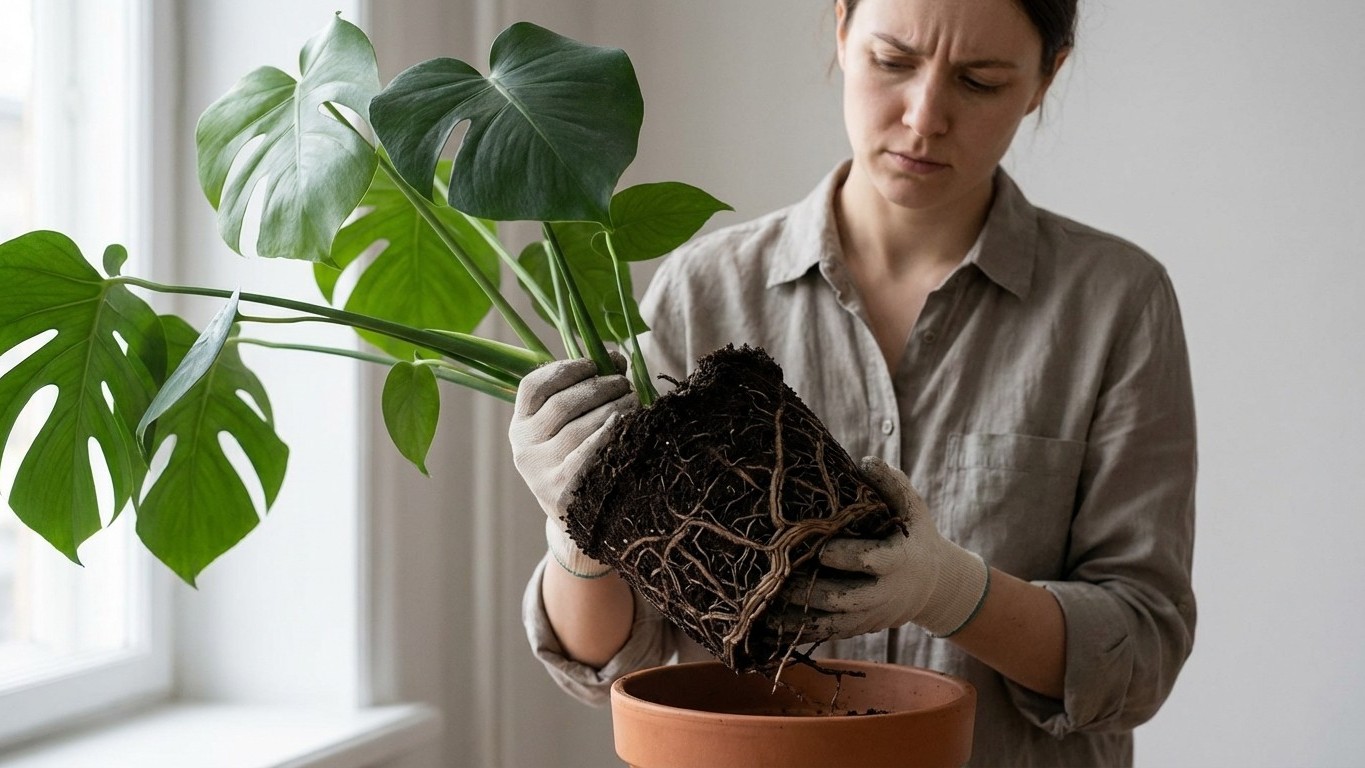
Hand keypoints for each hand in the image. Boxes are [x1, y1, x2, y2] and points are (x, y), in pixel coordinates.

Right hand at [510, 354, 636, 577]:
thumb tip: (615, 357)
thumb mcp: (566, 432)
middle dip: (599, 385)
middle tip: (624, 381)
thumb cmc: (580, 463)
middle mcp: (524, 448)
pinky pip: (591, 451)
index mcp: (520, 427)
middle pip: (563, 402)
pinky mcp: (562, 490)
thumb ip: (579, 396)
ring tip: (632, 399)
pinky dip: (611, 432)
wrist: (582, 524)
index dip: (566, 368)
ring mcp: (541, 470)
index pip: (534, 386)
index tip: (595, 362)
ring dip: (612, 405)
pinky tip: (627, 423)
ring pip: (581, 424)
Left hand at [779, 456, 989, 638]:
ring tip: (766, 607)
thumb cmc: (914, 535)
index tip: (819, 547)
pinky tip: (771, 626)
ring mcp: (871, 615)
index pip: (870, 561)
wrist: (934, 583)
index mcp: (898, 560)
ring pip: (832, 623)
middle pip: (845, 598)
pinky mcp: (860, 628)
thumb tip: (865, 461)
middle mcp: (885, 593)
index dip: (845, 556)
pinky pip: (827, 634)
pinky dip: (800, 632)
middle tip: (780, 576)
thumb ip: (892, 484)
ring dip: (798, 617)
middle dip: (811, 590)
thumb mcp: (912, 507)